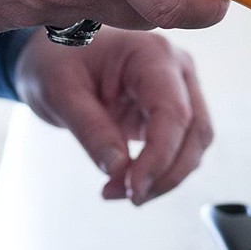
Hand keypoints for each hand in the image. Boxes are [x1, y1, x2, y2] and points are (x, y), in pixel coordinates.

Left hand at [15, 28, 213, 204]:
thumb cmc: (56, 61)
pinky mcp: (173, 111)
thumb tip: (120, 172)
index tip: (134, 189)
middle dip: (166, 173)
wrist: (54, 52)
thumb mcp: (60, 93)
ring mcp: (180, 90)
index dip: (160, 157)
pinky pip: (181, 148)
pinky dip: (161, 172)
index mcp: (151, 55)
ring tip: (121, 191)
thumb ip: (92, 130)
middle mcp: (177, 70)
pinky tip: (130, 182)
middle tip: (129, 197)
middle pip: (195, 131)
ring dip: (165, 177)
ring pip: (194, 144)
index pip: (173, 112)